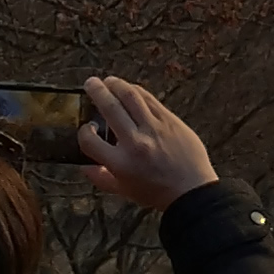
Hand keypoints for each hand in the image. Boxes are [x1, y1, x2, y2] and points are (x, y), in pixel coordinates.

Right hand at [75, 75, 219, 212]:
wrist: (191, 190)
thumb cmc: (156, 192)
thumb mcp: (122, 190)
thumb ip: (100, 177)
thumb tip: (83, 165)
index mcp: (119, 163)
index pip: (90, 140)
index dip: (83, 131)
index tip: (86, 127)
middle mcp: (135, 142)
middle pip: (110, 108)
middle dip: (97, 92)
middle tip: (90, 83)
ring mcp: (154, 129)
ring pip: (131, 97)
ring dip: (117, 85)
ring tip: (109, 80)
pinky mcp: (170, 120)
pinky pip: (150, 100)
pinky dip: (137, 92)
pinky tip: (130, 89)